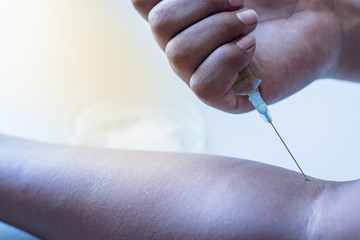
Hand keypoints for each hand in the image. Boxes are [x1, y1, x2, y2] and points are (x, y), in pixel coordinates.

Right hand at [132, 0, 341, 112]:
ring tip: (251, 23)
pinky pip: (202, 84)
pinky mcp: (223, 98)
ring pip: (179, 54)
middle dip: (202, 5)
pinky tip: (251, 49)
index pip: (143, 3)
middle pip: (159, 25)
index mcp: (182, 18)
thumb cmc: (274, 0)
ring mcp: (200, 73)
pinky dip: (228, 58)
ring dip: (220, 29)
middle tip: (239, 3)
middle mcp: (184, 46)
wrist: (313, 21)